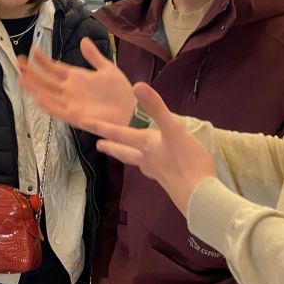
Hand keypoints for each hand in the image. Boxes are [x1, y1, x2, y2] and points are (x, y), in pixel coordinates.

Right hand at [18, 38, 134, 126]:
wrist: (132, 109)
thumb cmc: (120, 91)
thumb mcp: (107, 68)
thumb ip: (94, 56)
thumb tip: (83, 40)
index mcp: (76, 78)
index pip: (54, 68)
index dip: (42, 60)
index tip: (32, 49)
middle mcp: (69, 90)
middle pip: (46, 81)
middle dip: (32, 72)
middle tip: (18, 62)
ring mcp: (71, 103)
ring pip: (48, 95)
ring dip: (34, 88)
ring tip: (21, 78)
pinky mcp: (76, 116)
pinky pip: (58, 111)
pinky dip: (48, 104)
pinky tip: (38, 97)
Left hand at [84, 82, 215, 214]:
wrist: (201, 198)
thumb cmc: (188, 161)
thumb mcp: (174, 129)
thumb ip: (156, 107)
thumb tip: (137, 85)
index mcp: (147, 144)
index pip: (118, 133)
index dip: (100, 126)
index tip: (82, 123)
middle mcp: (148, 159)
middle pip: (124, 152)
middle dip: (111, 147)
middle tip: (98, 146)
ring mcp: (159, 174)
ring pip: (138, 163)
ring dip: (128, 158)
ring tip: (124, 156)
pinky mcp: (171, 184)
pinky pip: (154, 172)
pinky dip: (149, 167)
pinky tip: (156, 169)